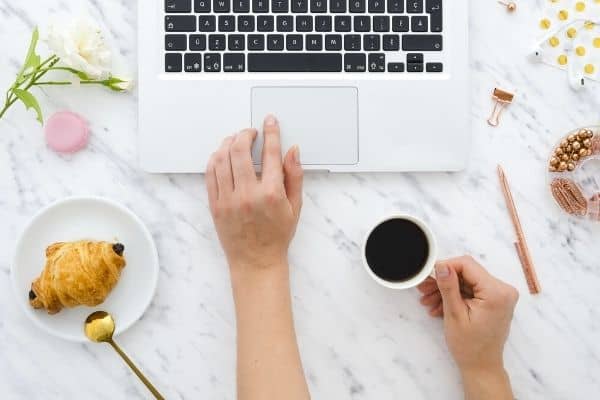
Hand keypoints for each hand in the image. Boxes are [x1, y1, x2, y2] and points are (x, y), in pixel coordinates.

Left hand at [206, 116, 309, 399]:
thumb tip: (293, 150)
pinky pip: (210, 173)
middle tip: (251, 131)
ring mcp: (228, 199)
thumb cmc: (277, 235)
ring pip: (222, 158)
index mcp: (271, 194)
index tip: (269, 121)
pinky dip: (215, 159)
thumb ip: (295, 176)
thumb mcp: (295, 206)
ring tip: (236, 141)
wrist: (255, 261)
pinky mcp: (215, 204)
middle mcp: (247, 194)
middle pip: (241, 150)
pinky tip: (222, 155)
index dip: (271, 132)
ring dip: (229, 143)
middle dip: (246, 134)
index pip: (271, 153)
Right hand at [417, 256, 517, 398]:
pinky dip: (455, 296)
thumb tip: (441, 265)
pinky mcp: (494, 300)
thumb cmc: (469, 346)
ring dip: (446, 290)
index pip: (467, 265)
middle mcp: (503, 290)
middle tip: (423, 289)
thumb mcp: (454, 314)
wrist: (481, 367)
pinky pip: (471, 290)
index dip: (445, 267)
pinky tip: (438, 306)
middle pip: (466, 273)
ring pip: (466, 281)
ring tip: (427, 301)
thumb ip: (448, 287)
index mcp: (496, 292)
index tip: (428, 276)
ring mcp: (500, 295)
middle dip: (443, 281)